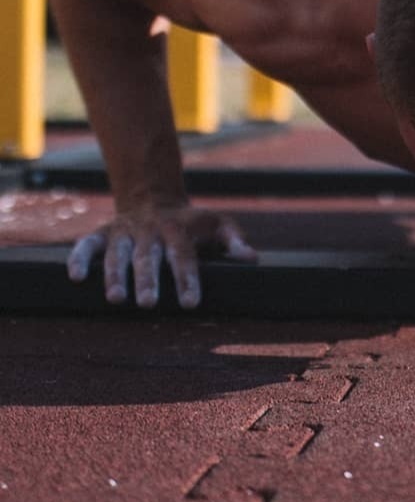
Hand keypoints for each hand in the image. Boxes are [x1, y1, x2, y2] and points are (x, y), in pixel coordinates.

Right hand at [66, 205, 255, 308]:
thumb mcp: (218, 223)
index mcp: (179, 230)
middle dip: (147, 280)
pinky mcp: (102, 234)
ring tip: (115, 299)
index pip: (184, 256)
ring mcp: (124, 232)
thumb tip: (252, 258)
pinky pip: (86, 244)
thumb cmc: (191, 222)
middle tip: (147, 304)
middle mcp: (150, 231)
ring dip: (114, 275)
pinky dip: (78, 258)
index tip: (191, 302)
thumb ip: (234, 240)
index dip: (188, 279)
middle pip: (148, 258)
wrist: (154, 197)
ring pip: (117, 254)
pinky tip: (75, 277)